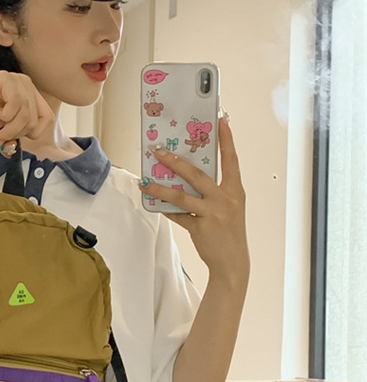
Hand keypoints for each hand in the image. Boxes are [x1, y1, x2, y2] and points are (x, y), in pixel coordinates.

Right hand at [0, 71, 54, 145]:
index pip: (47, 119)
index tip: (13, 136)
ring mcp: (18, 81)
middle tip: (0, 135)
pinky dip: (5, 116)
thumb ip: (13, 138)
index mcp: (30, 96)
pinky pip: (16, 103)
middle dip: (17, 133)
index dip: (33, 133)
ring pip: (27, 114)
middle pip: (36, 119)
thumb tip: (15, 148)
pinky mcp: (6, 79)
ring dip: (10, 127)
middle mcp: (27, 86)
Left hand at [142, 116, 248, 285]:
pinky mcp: (200, 227)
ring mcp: (213, 213)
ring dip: (161, 187)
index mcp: (235, 190)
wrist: (233, 262)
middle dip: (176, 161)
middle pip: (198, 174)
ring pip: (182, 195)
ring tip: (145, 181)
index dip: (227, 139)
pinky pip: (178, 215)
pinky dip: (165, 209)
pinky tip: (153, 203)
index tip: (221, 120)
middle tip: (159, 151)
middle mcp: (226, 199)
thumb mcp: (227, 207)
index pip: (231, 159)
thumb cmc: (228, 231)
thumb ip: (212, 191)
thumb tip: (186, 176)